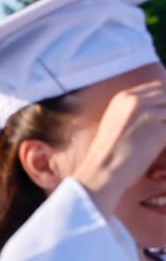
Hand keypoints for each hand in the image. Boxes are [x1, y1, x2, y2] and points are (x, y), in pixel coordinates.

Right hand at [75, 80, 165, 213]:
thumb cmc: (107, 154)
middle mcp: (136, 100)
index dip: (165, 101)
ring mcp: (149, 114)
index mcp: (124, 97)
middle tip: (163, 128)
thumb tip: (158, 111)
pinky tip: (160, 145)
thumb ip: (134, 111)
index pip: (158, 89)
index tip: (163, 115)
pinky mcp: (160, 130)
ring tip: (160, 138)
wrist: (101, 171)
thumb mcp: (114, 122)